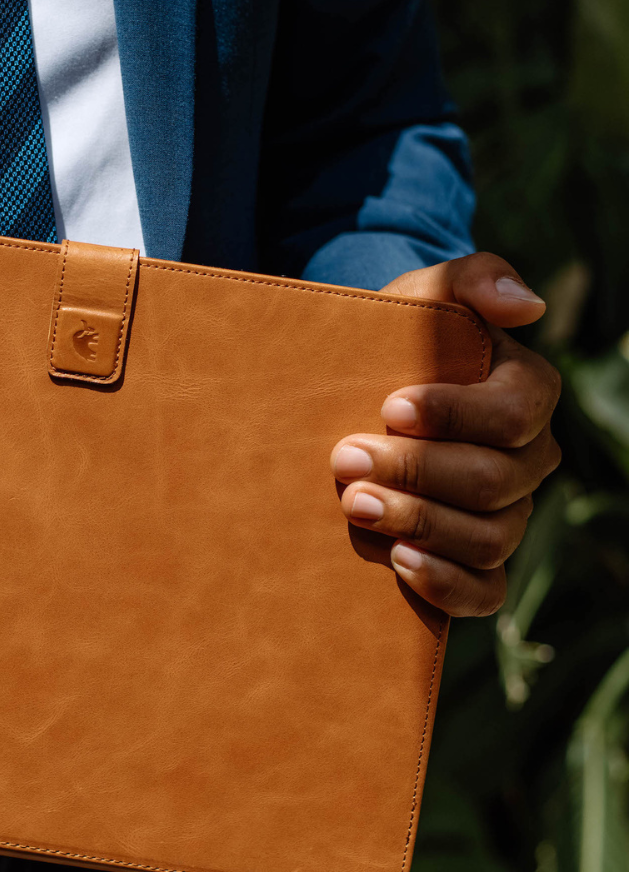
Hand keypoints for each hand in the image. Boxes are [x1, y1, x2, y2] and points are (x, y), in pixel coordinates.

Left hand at [330, 253, 560, 616]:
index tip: (389, 406)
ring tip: (352, 504)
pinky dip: (448, 585)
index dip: (454, 415)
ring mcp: (505, 515)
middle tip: (344, 457)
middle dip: (415, 471)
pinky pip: (485, 591)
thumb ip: (472, 280)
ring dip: (418, 523)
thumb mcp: (422, 294)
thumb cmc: (396, 338)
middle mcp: (526, 460)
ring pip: (488, 538)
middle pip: (492, 482)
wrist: (357, 388)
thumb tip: (526, 304)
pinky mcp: (474, 561)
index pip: (514, 413)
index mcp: (525, 395)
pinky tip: (399, 564)